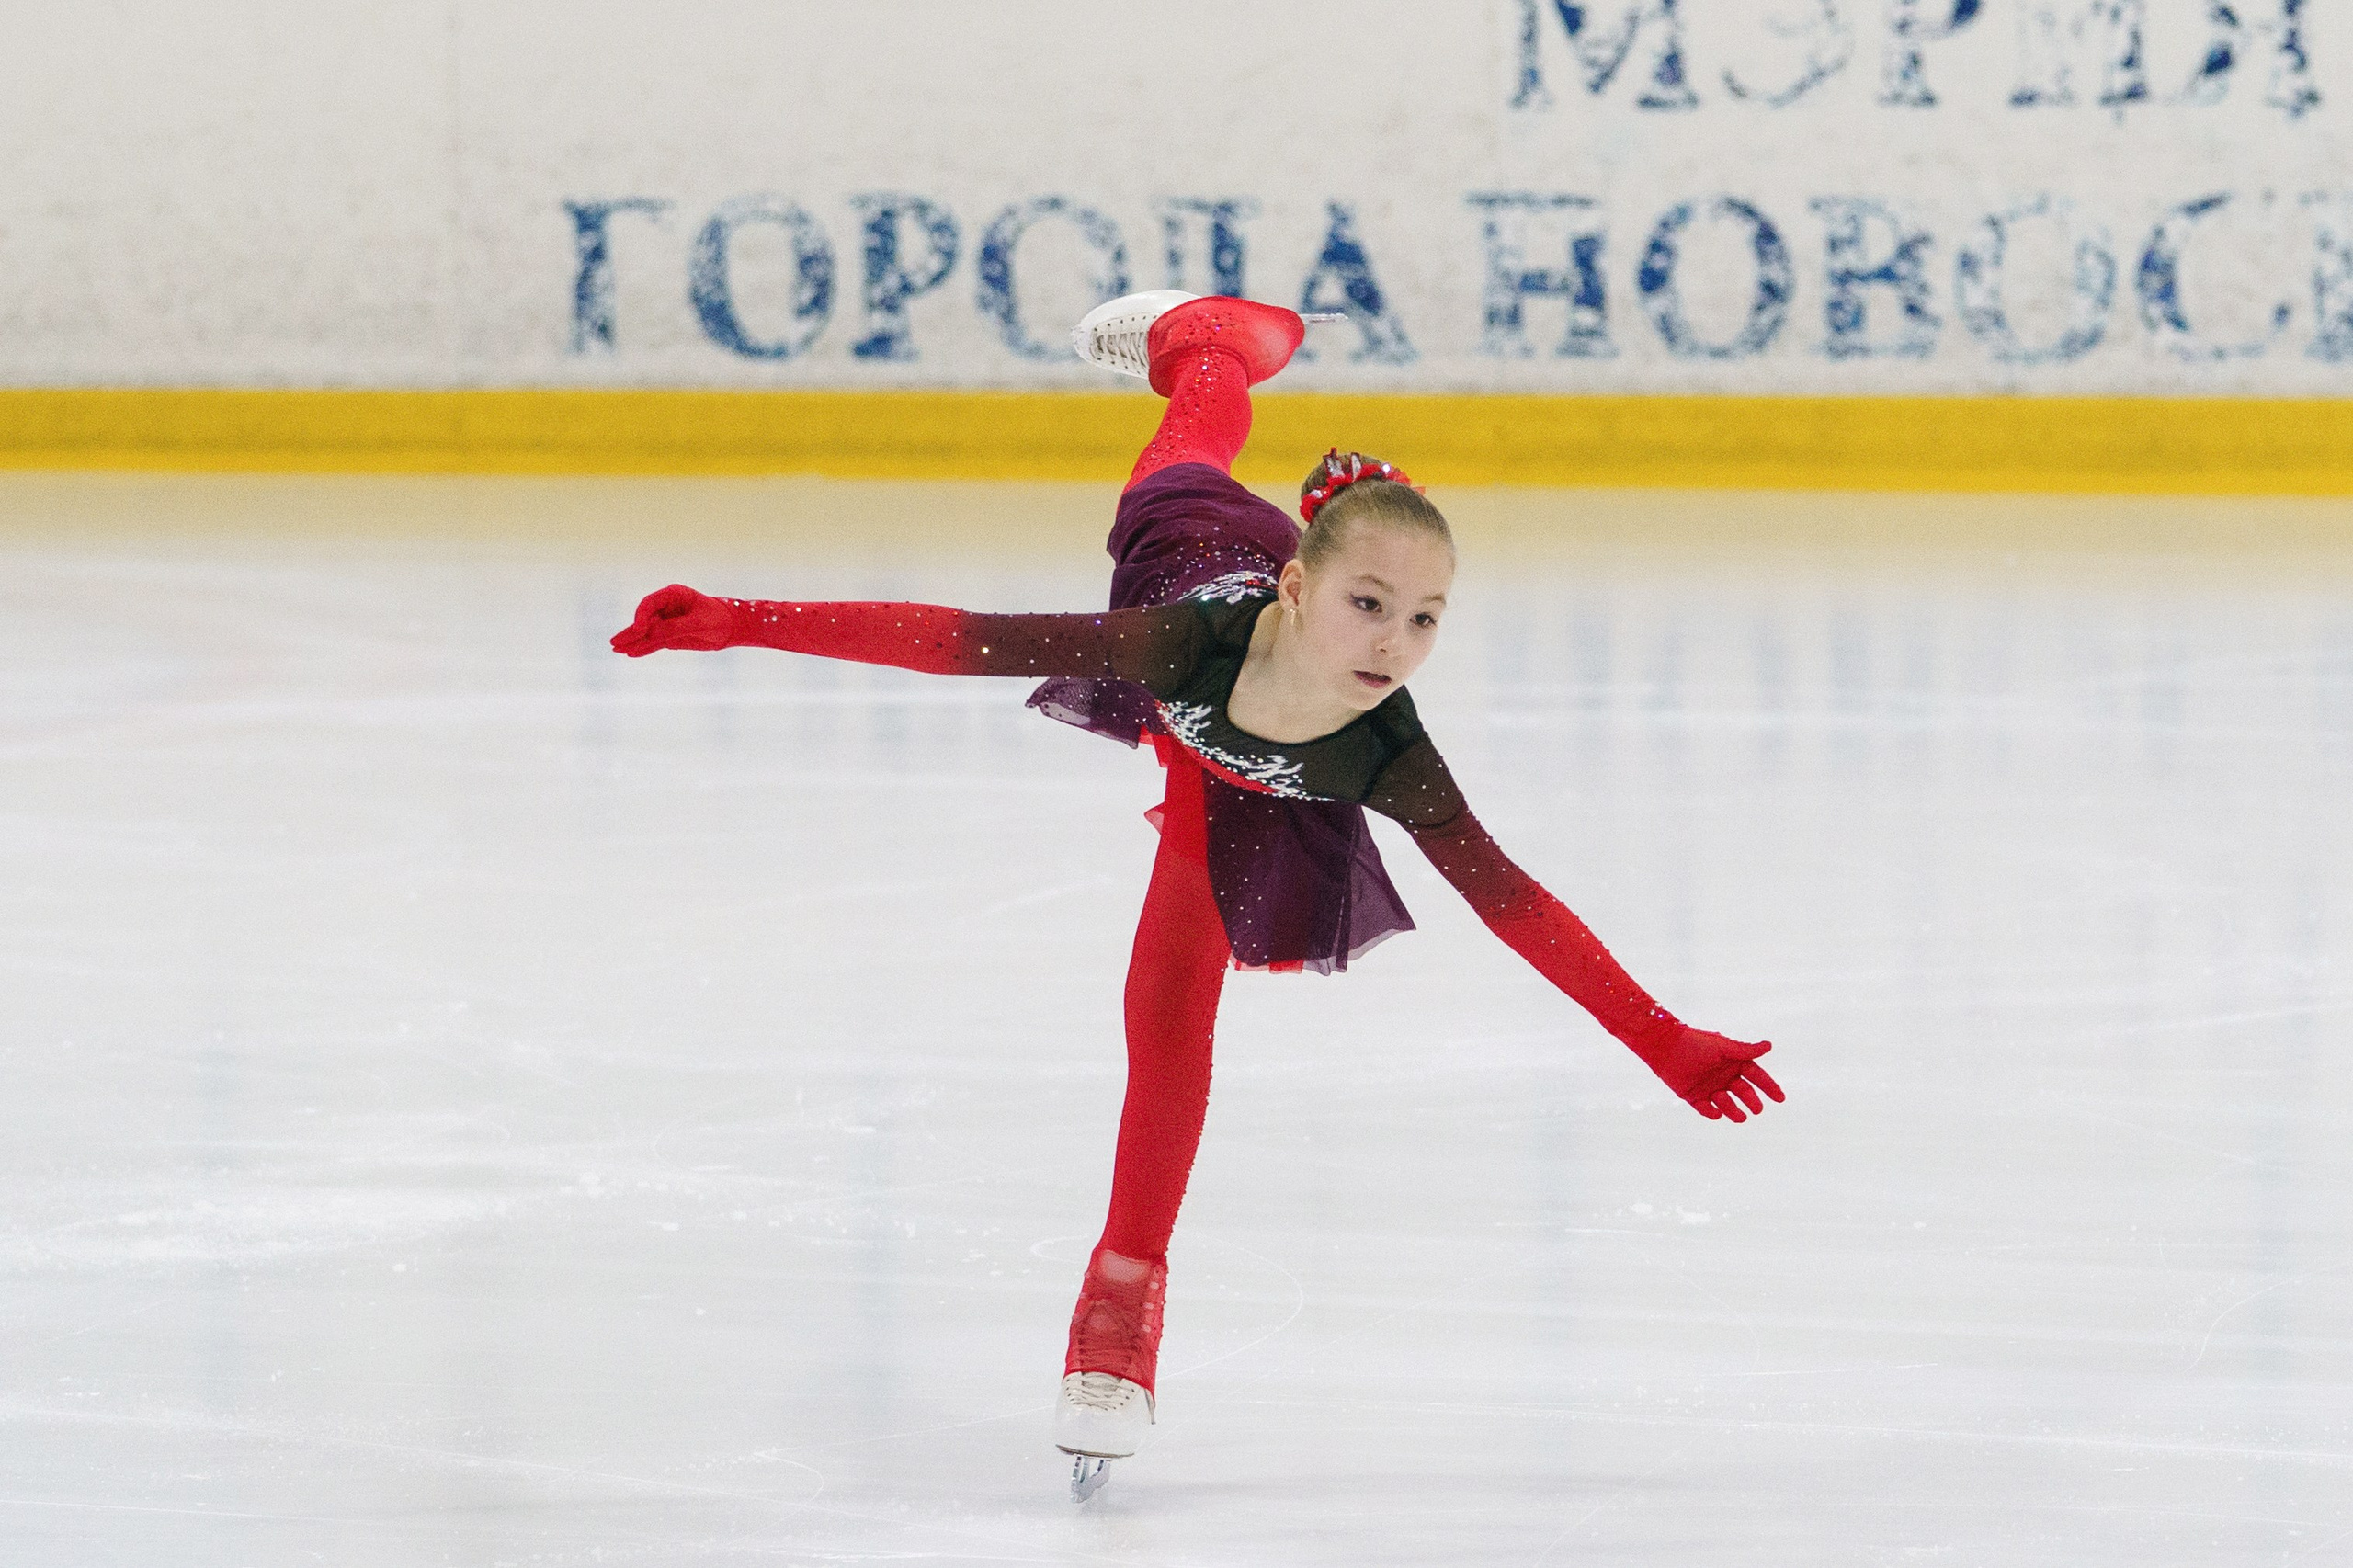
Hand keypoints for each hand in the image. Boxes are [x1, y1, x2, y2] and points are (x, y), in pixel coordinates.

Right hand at [611, 584, 735, 655]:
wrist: (730, 628)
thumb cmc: (717, 618)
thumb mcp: (697, 623)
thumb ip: (673, 628)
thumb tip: (649, 634)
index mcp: (672, 594)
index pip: (649, 604)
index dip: (640, 617)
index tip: (638, 631)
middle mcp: (665, 607)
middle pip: (643, 619)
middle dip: (630, 631)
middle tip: (615, 642)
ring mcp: (665, 621)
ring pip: (646, 632)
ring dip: (632, 641)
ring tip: (616, 649)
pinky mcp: (668, 635)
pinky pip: (653, 642)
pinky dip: (643, 648)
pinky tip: (630, 653)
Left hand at [1635, 1025, 1782, 1122]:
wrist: (1665, 1047)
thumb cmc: (1696, 1043)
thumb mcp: (1723, 1047)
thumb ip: (1745, 1050)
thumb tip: (1769, 1046)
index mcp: (1733, 1062)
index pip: (1755, 1076)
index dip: (1768, 1087)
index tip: (1780, 1098)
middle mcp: (1723, 1076)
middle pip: (1743, 1092)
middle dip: (1751, 1101)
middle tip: (1757, 1109)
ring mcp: (1709, 1087)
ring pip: (1727, 1103)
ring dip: (1734, 1111)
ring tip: (1741, 1117)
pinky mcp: (1694, 1096)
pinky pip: (1706, 1109)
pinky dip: (1712, 1113)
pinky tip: (1717, 1113)